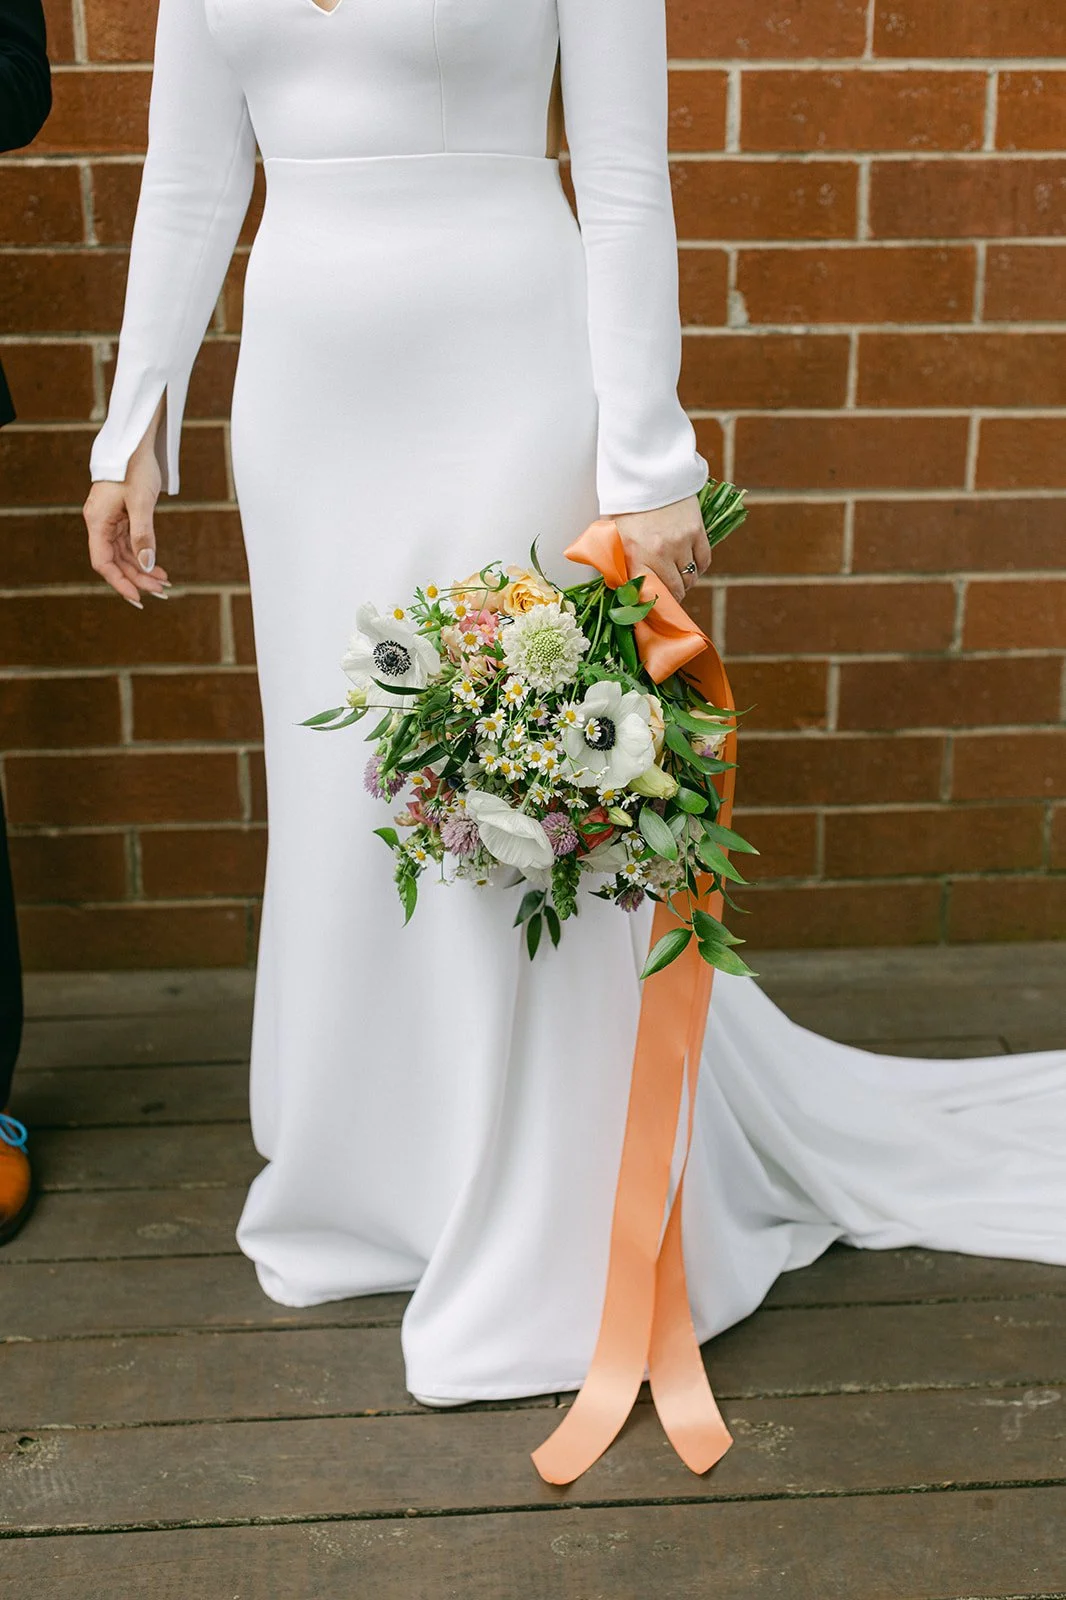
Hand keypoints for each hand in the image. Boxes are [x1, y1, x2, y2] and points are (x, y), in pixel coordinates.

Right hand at [83, 421, 169, 608]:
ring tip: (164, 582)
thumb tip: (146, 566)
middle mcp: (100, 523)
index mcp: (97, 521)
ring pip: (124, 553)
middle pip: (116, 561)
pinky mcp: (121, 516)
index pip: (103, 562)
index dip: (119, 582)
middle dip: (137, 578)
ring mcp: (110, 520)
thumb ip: (143, 536)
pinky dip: (143, 554)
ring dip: (142, 568)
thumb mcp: (141, 503)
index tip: (138, 597)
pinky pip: (130, 542)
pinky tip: (157, 567)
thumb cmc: (135, 467)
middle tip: (162, 592)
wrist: (135, 442)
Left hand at [611, 494, 709, 603]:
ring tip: (678, 576)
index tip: (653, 606)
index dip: (654, 604)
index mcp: (636, 554)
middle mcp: (660, 552)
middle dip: (672, 595)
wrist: (647, 472)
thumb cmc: (626, 504)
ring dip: (685, 581)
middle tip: (668, 593)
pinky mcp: (697, 530)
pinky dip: (699, 567)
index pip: (650, 594)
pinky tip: (690, 564)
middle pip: (675, 589)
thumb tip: (620, 588)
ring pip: (691, 576)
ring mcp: (681, 541)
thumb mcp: (612, 534)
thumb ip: (617, 561)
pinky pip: (704, 561)